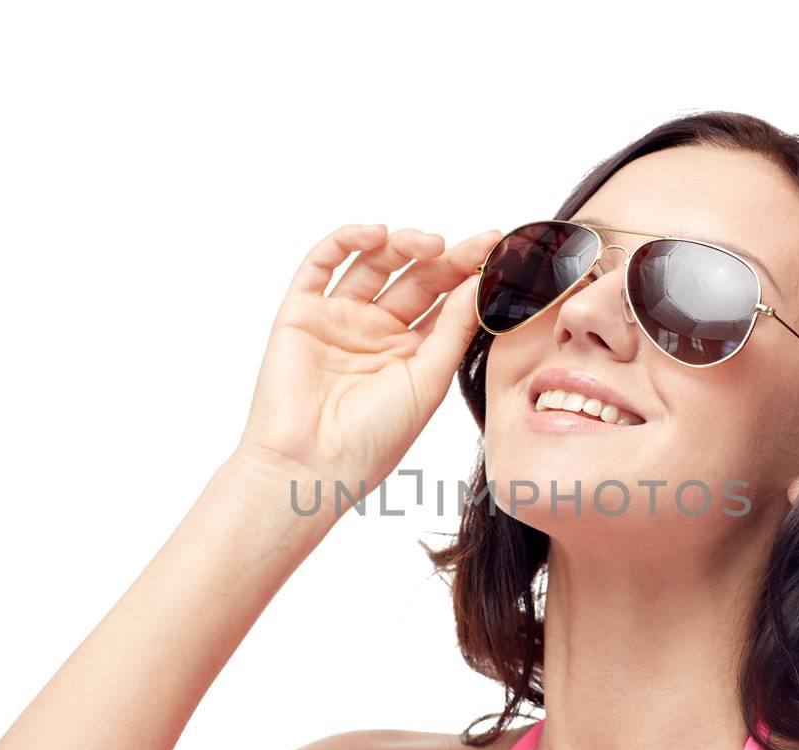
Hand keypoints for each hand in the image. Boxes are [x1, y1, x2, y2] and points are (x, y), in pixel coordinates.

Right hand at [234, 223, 503, 491]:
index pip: (445, 302)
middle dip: (444, 257)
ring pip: (373, 263)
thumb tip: (478, 283)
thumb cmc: (372, 440)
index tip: (497, 250)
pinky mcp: (301, 312)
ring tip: (429, 244)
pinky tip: (376, 234)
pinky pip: (321, 264)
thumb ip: (453, 330)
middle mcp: (376, 332)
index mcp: (411, 354)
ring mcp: (339, 319)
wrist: (311, 466)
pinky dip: (346, 241)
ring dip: (402, 244)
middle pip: (414, 278)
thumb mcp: (428, 381)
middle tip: (472, 246)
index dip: (469, 275)